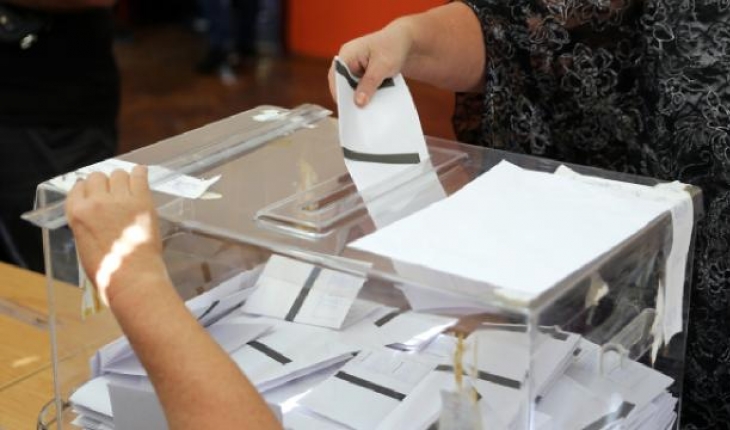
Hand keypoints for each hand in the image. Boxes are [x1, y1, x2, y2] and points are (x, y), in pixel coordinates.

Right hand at [66, 166, 166, 304]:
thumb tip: (96, 215)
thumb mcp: (84, 245)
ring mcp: (120, 200)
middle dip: (104, 184)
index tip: (95, 193)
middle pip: (97, 177)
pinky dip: (140, 173)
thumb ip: (87, 224)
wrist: (132, 279)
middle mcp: (95, 202)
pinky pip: (139, 175)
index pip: (78, 187)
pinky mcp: (142, 201)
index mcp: (76, 214)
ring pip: (118, 174)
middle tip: (113, 194)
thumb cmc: (107, 271)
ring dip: (122, 180)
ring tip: (128, 189)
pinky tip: (141, 175)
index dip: (88, 190)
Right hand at [328, 18, 413, 106]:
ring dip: (359, 97)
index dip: (339, 93)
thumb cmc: (393, 46)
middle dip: (350, 97)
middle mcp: (347, 61)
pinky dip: (365, 94)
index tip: (347, 109)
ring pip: (351, 88)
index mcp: (347, 54)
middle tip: (359, 112)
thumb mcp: (382, 66)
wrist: (406, 42)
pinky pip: (359, 88)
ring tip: (368, 108)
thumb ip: (369, 84)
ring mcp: (353, 68)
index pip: (336, 77)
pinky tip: (373, 102)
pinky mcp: (361, 74)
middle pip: (341, 84)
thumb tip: (358, 102)